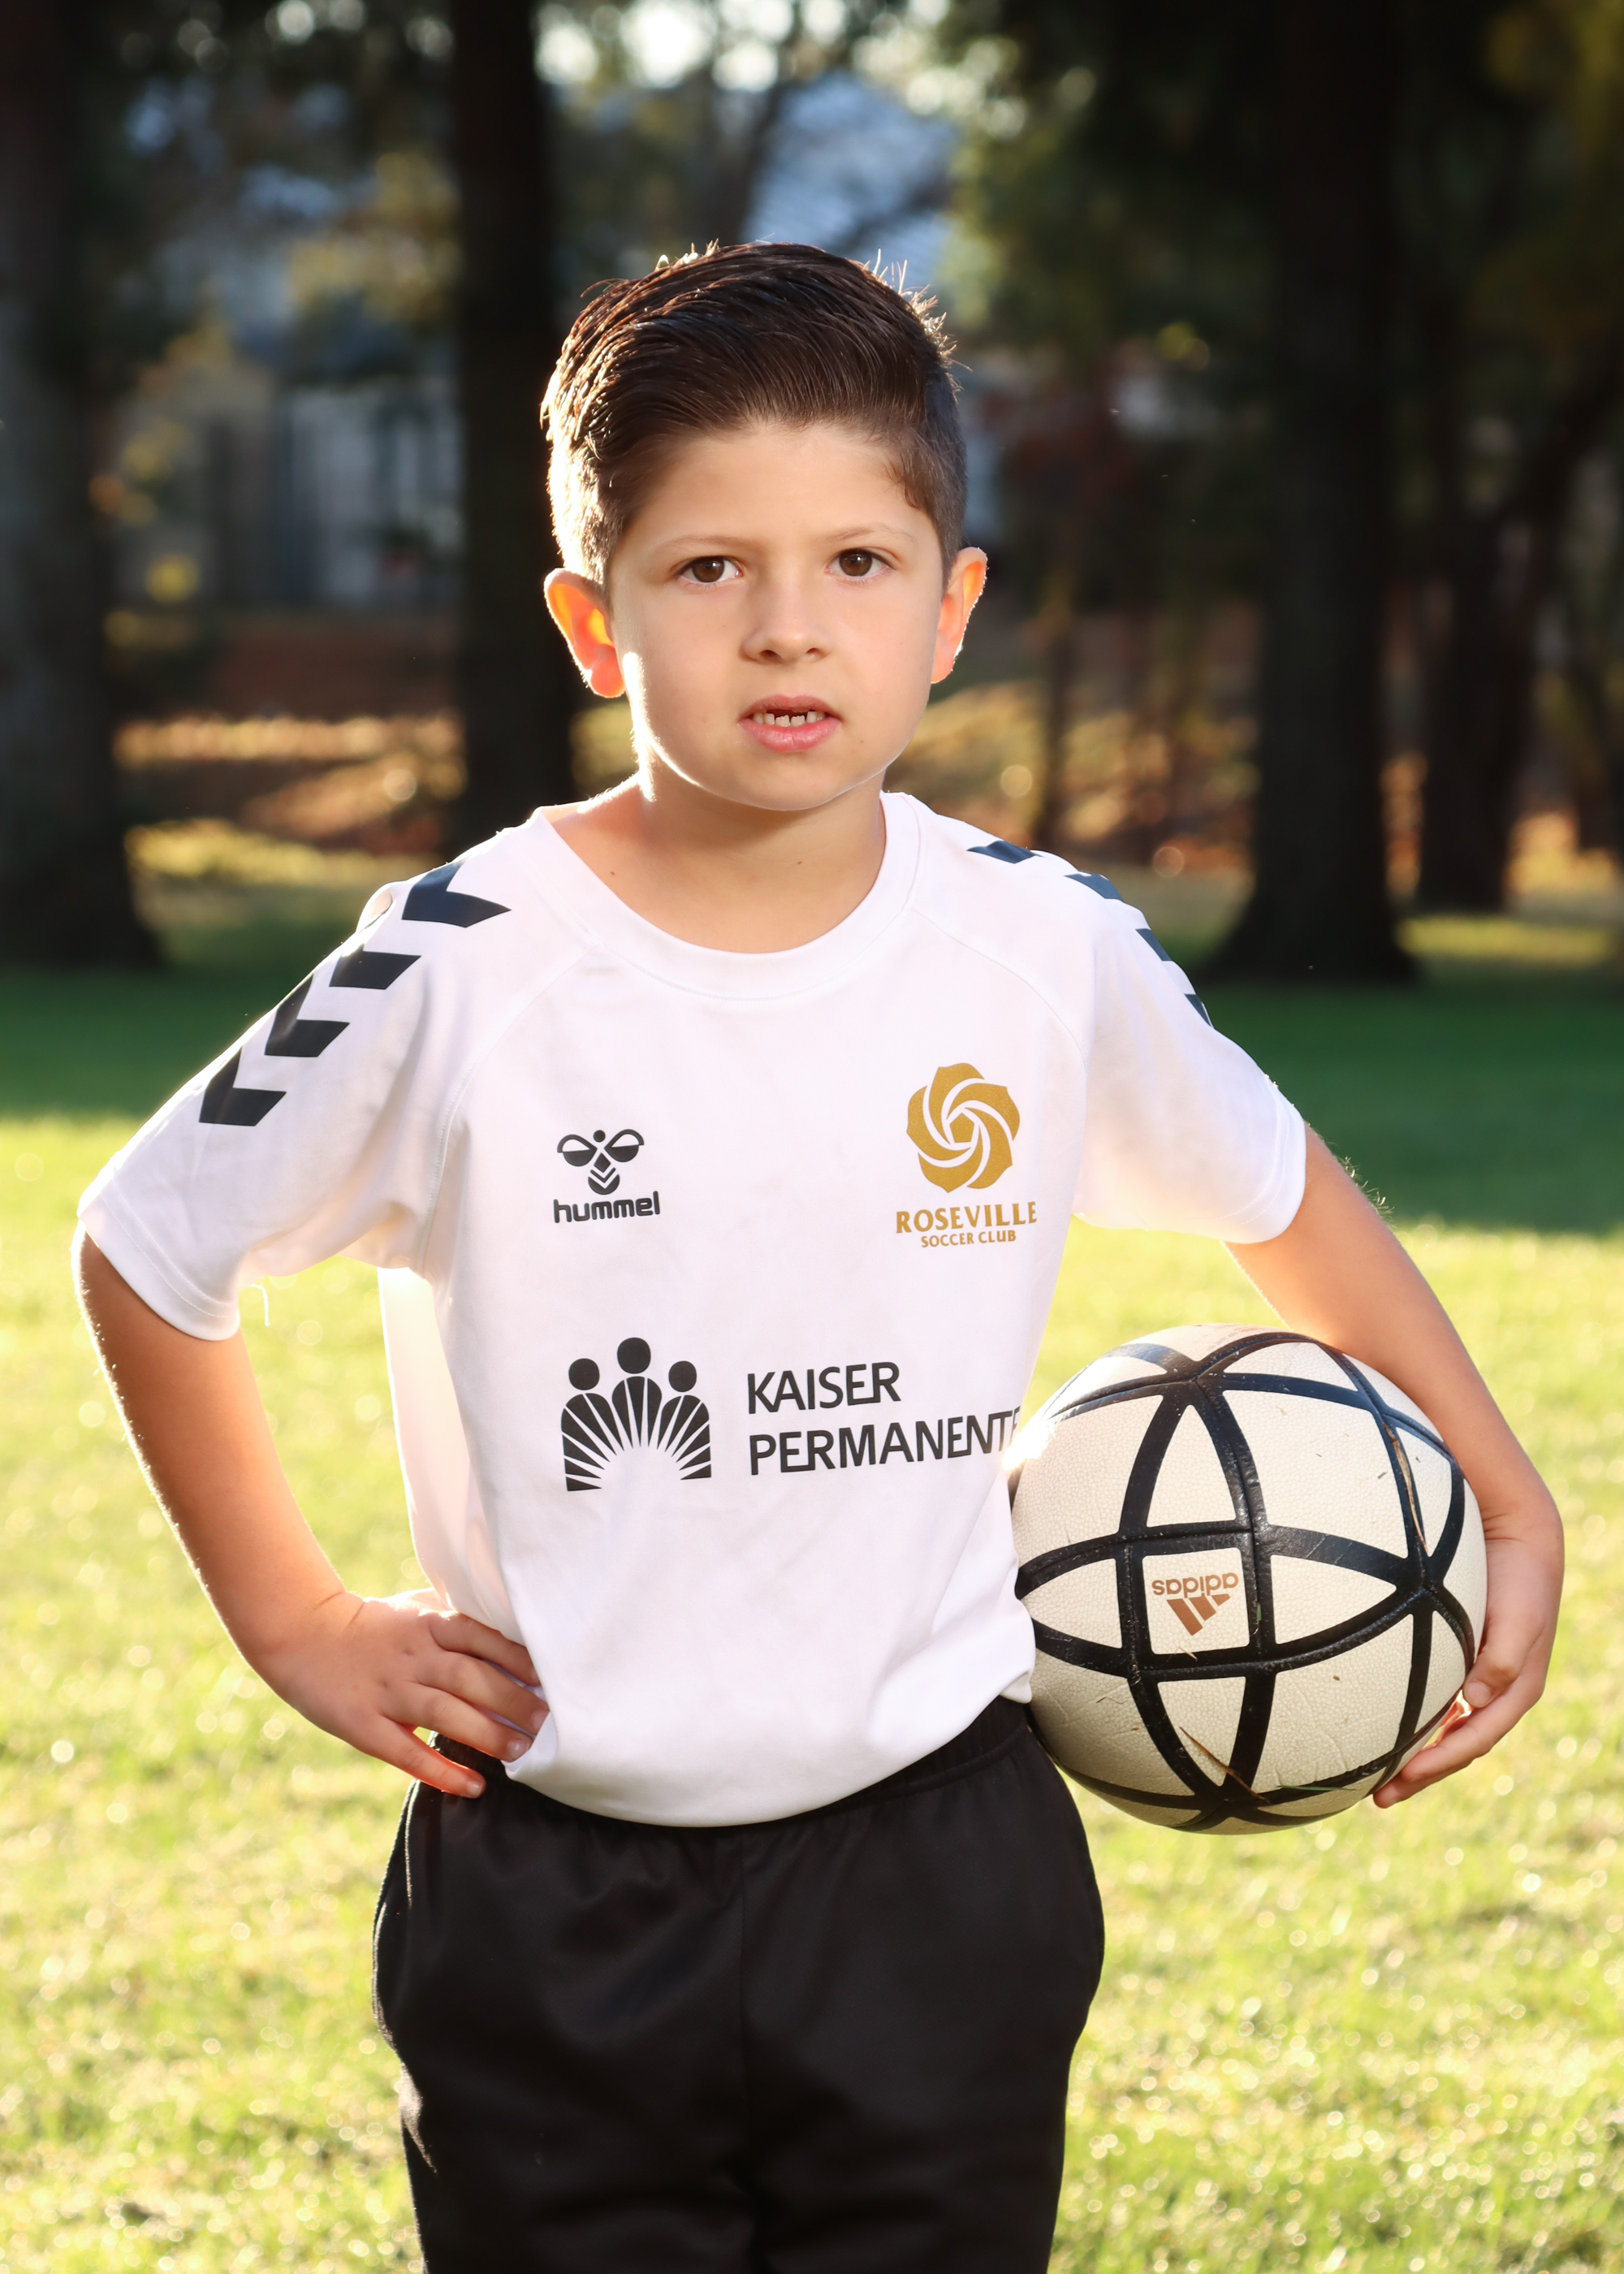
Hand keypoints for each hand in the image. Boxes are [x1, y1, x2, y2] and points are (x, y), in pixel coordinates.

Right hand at [261, 1588, 546, 1798]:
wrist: (302, 1633)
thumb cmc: (373, 1623)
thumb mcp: (415, 1608)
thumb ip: (458, 1620)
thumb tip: (515, 1634)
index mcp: (427, 1624)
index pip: (481, 1637)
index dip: (517, 1657)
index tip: (552, 1677)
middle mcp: (412, 1656)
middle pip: (470, 1677)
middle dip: (512, 1701)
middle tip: (549, 1725)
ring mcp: (387, 1691)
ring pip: (444, 1713)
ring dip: (485, 1735)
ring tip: (521, 1755)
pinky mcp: (362, 1724)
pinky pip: (406, 1752)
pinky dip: (440, 1771)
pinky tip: (471, 1786)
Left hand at [1372, 1484, 1562, 1806]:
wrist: (1520, 1540)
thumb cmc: (1520, 1580)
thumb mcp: (1519, 1619)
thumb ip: (1503, 1658)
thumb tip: (1476, 1699)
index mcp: (1514, 1691)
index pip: (1473, 1741)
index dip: (1438, 1765)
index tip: (1401, 1782)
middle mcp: (1498, 1693)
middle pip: (1458, 1747)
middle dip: (1422, 1776)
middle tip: (1379, 1799)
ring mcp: (1483, 1681)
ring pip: (1448, 1731)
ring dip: (1417, 1756)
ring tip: (1377, 1778)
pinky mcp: (1466, 1661)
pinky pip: (1441, 1704)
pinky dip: (1419, 1723)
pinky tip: (1389, 1729)